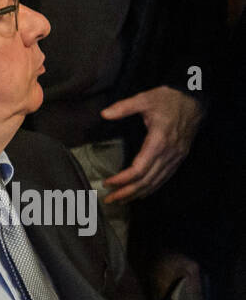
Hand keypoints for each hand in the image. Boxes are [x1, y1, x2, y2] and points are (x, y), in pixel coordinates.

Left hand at [99, 85, 204, 203]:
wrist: (194, 99)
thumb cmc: (169, 99)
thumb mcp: (145, 98)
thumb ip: (125, 107)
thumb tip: (104, 113)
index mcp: (159, 141)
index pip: (139, 169)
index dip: (122, 179)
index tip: (107, 183)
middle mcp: (169, 153)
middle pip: (146, 181)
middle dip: (126, 193)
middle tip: (109, 200)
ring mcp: (176, 157)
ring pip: (156, 182)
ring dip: (137, 194)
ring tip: (120, 201)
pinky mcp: (179, 157)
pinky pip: (165, 178)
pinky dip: (151, 188)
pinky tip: (140, 194)